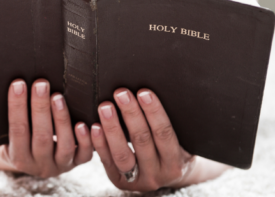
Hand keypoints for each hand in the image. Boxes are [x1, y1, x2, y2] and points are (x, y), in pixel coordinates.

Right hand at [0, 78, 92, 177]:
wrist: (35, 163)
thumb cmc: (21, 139)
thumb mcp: (9, 135)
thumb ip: (13, 117)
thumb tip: (14, 85)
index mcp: (18, 157)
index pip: (17, 130)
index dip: (17, 107)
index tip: (18, 84)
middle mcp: (39, 164)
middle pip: (41, 137)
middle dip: (40, 108)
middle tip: (41, 84)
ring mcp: (60, 165)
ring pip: (64, 145)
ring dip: (61, 119)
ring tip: (58, 97)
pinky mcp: (77, 163)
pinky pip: (84, 155)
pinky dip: (85, 139)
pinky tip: (83, 123)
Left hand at [91, 88, 229, 191]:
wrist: (166, 175)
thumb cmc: (172, 148)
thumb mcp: (181, 140)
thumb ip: (172, 123)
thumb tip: (154, 93)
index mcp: (176, 163)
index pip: (164, 134)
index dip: (154, 112)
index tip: (144, 92)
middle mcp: (157, 175)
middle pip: (142, 141)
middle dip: (131, 114)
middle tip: (121, 93)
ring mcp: (137, 180)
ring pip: (122, 154)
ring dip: (112, 128)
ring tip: (105, 106)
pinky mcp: (119, 181)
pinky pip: (107, 161)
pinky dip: (99, 143)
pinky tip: (93, 126)